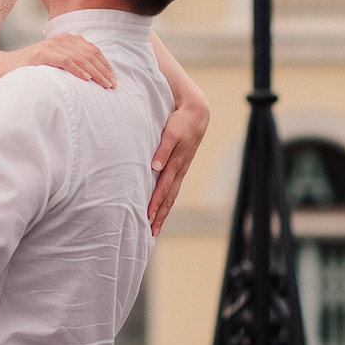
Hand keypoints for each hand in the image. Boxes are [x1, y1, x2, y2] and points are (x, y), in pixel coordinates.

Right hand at [0, 33, 115, 89]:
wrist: (4, 68)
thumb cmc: (31, 69)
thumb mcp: (55, 62)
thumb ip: (72, 62)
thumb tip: (95, 75)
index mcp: (66, 39)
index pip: (92, 50)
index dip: (105, 64)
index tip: (114, 78)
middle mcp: (60, 39)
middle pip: (89, 54)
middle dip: (103, 70)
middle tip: (112, 85)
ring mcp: (50, 45)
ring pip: (80, 58)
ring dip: (95, 72)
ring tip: (104, 84)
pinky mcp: (41, 54)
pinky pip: (65, 61)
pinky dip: (78, 70)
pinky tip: (86, 79)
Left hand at [147, 96, 209, 235]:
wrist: (196, 112)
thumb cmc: (181, 122)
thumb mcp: (171, 134)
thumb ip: (163, 150)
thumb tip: (155, 168)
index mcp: (176, 163)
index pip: (164, 189)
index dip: (155, 204)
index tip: (148, 218)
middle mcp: (179, 169)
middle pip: (169, 197)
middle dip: (160, 215)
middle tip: (151, 232)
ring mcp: (181, 168)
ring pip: (172, 194)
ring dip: (164, 210)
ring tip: (156, 225)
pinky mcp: (181, 164)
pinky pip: (174, 186)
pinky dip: (167, 198)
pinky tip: (162, 205)